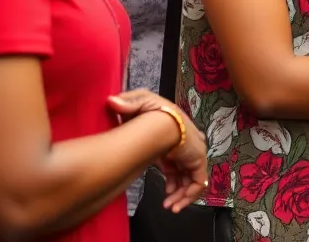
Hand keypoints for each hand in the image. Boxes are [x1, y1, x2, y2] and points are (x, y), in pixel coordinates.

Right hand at [109, 90, 208, 211]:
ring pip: (191, 179)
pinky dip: (188, 196)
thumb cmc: (149, 113)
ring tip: (170, 207)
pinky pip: (197, 183)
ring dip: (181, 195)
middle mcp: (188, 145)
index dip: (171, 171)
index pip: (177, 155)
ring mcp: (194, 153)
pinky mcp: (198, 161)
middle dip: (177, 186)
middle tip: (167, 201)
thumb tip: (110, 102)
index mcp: (177, 133)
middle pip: (185, 169)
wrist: (160, 123)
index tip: (165, 185)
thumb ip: (125, 104)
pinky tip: (175, 206)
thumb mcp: (136, 103)